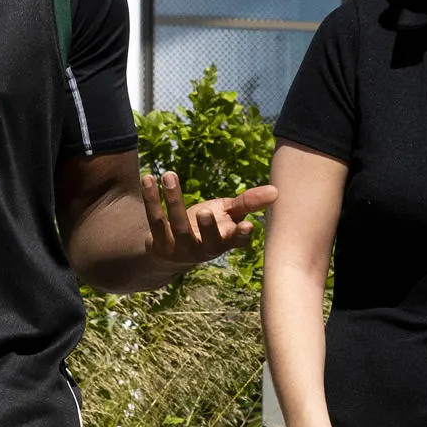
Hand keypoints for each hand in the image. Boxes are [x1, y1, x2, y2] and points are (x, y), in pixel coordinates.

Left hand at [144, 172, 273, 272]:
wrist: (171, 252)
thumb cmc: (207, 227)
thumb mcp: (229, 214)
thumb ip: (249, 202)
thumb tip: (277, 190)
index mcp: (224, 242)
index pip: (236, 241)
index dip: (241, 235)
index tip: (248, 226)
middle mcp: (204, 250)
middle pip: (207, 240)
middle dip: (207, 226)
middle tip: (205, 211)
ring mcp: (181, 248)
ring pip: (178, 224)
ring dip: (173, 198)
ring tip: (170, 175)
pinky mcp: (159, 243)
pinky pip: (155, 219)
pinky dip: (151, 198)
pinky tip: (149, 178)